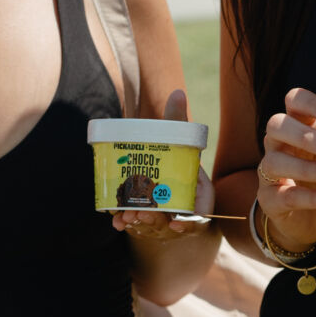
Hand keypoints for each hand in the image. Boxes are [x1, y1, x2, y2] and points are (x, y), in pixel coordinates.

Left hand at [112, 89, 216, 239]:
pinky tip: (116, 223)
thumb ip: (177, 120)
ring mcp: (163, 216)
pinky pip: (136, 224)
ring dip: (139, 221)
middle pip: (170, 220)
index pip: (199, 213)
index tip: (177, 222)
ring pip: (151, 224)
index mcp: (197, 194)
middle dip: (156, 219)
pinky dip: (126, 224)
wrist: (162, 170)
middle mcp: (181, 209)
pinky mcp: (146, 218)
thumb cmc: (176, 158)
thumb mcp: (180, 140)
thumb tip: (177, 92)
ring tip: (126, 216)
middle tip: (142, 212)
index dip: (189, 221)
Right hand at [257, 86, 315, 252]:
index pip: (293, 101)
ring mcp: (269, 172)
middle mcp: (279, 145)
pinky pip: (284, 195)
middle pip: (275, 125)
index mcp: (298, 126)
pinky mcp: (269, 199)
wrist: (311, 221)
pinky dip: (310, 198)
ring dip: (305, 167)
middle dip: (304, 135)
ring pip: (274, 161)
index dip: (309, 101)